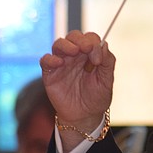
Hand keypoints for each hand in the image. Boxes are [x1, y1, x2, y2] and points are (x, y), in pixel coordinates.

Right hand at [39, 31, 114, 150]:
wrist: (85, 116)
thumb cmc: (96, 97)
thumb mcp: (107, 80)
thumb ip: (107, 62)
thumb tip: (103, 45)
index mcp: (89, 54)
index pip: (90, 38)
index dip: (94, 43)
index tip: (98, 58)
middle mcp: (75, 56)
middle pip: (73, 36)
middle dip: (80, 39)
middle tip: (87, 49)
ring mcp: (62, 63)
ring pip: (58, 44)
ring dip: (66, 45)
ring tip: (74, 52)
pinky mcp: (50, 73)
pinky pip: (45, 60)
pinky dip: (50, 58)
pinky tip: (59, 63)